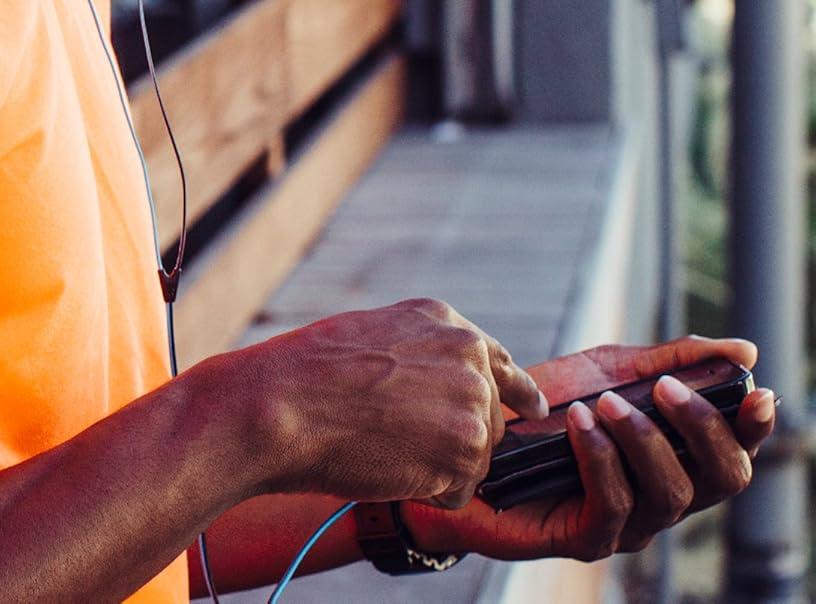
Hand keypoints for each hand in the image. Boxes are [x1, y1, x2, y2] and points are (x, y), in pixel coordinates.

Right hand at [228, 297, 548, 507]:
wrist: (284, 401)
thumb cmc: (308, 373)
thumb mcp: (373, 336)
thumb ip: (420, 354)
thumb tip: (438, 389)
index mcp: (444, 322)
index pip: (498, 359)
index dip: (515, 388)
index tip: (532, 407)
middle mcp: (468, 356)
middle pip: (488, 416)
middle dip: (456, 437)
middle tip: (404, 444)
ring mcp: (471, 403)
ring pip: (476, 456)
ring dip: (439, 466)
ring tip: (384, 450)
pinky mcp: (464, 452)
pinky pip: (459, 491)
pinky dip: (428, 493)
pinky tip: (389, 469)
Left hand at [401, 334, 776, 562]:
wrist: (472, 434)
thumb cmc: (546, 406)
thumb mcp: (607, 369)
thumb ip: (671, 359)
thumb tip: (743, 350)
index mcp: (676, 456)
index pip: (735, 451)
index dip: (754, 428)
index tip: (757, 393)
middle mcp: (662, 496)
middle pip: (721, 480)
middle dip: (703, 430)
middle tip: (665, 389)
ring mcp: (629, 523)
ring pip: (670, 494)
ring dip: (644, 441)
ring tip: (605, 402)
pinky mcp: (585, 538)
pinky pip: (613, 507)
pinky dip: (601, 459)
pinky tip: (579, 423)